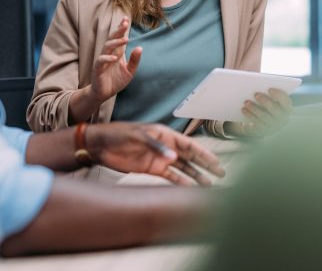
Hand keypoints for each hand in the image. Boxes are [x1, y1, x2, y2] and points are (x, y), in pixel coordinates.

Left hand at [87, 122, 224, 185]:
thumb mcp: (136, 136)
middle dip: (205, 164)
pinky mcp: (151, 168)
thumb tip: (175, 157)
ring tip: (209, 186)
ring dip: (195, 175)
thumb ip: (155, 146)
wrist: (100, 145)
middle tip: (221, 174)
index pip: (188, 143)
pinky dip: (180, 182)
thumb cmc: (117, 134)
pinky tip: (190, 189)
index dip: (203, 153)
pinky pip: (170, 176)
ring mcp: (159, 157)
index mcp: (163, 133)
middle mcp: (164, 145)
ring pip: (182, 167)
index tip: (216, 162)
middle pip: (189, 156)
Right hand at [90, 18, 141, 102]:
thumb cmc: (116, 80)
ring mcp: (102, 60)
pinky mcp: (97, 68)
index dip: (121, 28)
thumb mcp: (129, 71)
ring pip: (107, 47)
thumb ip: (134, 60)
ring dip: (116, 42)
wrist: (104, 93)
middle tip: (125, 23)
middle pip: (112, 38)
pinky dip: (107, 58)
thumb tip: (140, 48)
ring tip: (125, 39)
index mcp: (117, 52)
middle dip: (118, 30)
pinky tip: (115, 58)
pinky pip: (101, 60)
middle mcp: (109, 54)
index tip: (126, 19)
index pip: (119, 37)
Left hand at [239, 88, 292, 136]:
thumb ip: (265, 90)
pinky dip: (250, 115)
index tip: (270, 88)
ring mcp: (274, 126)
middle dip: (266, 102)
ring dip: (255, 108)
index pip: (286, 102)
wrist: (259, 123)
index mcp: (286, 108)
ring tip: (246, 101)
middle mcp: (283, 119)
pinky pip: (257, 123)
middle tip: (256, 94)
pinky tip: (243, 109)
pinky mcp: (263, 131)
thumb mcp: (267, 98)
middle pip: (276, 110)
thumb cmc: (264, 105)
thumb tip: (256, 77)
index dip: (279, 95)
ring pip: (265, 117)